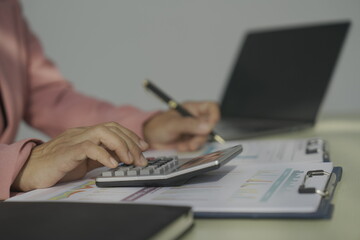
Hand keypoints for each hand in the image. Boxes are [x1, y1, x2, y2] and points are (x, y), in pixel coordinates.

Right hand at [12, 122, 148, 191]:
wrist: (30, 170)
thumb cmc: (58, 166)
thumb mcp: (85, 160)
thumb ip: (102, 155)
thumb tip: (122, 158)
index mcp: (87, 134)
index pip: (113, 128)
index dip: (130, 136)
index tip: (144, 147)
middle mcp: (82, 133)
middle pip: (112, 128)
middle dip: (131, 142)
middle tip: (142, 159)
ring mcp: (74, 140)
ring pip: (102, 133)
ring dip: (121, 146)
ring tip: (130, 160)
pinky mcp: (67, 151)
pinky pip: (89, 148)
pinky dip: (104, 155)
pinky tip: (113, 165)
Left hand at [143, 101, 219, 150]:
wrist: (150, 139)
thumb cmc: (158, 126)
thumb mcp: (173, 123)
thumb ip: (189, 124)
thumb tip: (207, 126)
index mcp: (192, 109)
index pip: (211, 107)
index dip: (214, 115)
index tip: (211, 125)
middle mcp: (195, 119)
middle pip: (210, 125)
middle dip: (202, 135)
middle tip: (193, 142)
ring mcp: (194, 131)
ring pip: (205, 137)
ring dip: (195, 143)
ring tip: (183, 145)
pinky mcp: (192, 141)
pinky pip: (198, 146)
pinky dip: (190, 148)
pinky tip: (181, 147)